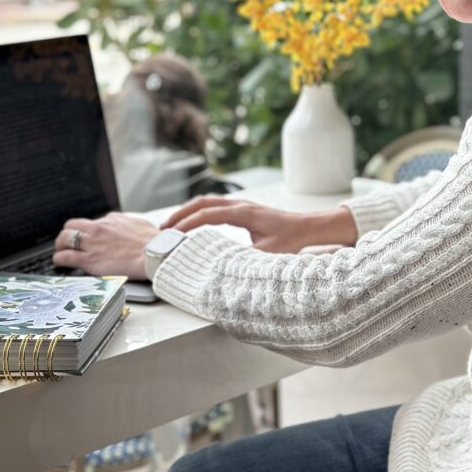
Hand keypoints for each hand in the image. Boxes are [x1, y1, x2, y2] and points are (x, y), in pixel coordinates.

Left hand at [54, 212, 158, 279]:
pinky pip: (66, 257)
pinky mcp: (90, 260)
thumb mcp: (139, 224)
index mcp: (112, 219)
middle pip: (71, 226)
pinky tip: (60, 262)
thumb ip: (127, 224)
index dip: (86, 230)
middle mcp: (99, 228)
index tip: (86, 237)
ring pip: (64, 239)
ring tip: (61, 252)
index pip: (91, 222)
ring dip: (60, 245)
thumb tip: (125, 226)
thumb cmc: (153, 242)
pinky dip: (60, 259)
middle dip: (67, 234)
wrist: (155, 254)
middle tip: (67, 243)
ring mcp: (92, 243)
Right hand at [161, 197, 356, 253]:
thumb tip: (224, 269)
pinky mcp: (244, 210)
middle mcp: (240, 205)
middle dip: (181, 214)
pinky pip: (216, 206)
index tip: (172, 235)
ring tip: (172, 227)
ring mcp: (242, 205)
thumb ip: (246, 259)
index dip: (188, 224)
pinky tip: (194, 224)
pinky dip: (200, 212)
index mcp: (244, 213)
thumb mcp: (268, 254)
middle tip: (162, 229)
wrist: (308, 227)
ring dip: (189, 212)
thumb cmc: (291, 240)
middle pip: (203, 202)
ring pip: (208, 202)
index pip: (208, 214)